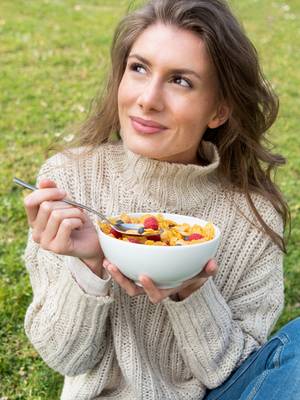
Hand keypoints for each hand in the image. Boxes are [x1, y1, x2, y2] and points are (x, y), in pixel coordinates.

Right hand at [24, 179, 103, 275]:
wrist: (92, 242)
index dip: (46, 193)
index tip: (63, 193)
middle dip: (66, 204)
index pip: (29, 201)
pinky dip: (78, 221)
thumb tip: (44, 181)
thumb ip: (53, 193)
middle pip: (46, 206)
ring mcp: (45, 243)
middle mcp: (36, 233)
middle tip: (76, 211)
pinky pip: (67, 224)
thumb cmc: (78, 222)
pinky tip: (80, 226)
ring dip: (75, 213)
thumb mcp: (66, 204)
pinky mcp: (58, 248)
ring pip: (57, 215)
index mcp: (35, 221)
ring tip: (80, 219)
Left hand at [103, 259, 217, 302]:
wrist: (185, 275)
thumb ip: (208, 270)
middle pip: (133, 290)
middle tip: (112, 266)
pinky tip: (112, 250)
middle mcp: (152, 288)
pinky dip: (119, 262)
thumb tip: (213, 264)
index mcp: (166, 290)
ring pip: (126, 282)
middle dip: (122, 280)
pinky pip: (127, 269)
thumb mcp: (202, 273)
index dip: (149, 288)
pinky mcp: (138, 271)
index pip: (155, 295)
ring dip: (116, 272)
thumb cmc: (193, 275)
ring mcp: (143, 280)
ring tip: (107, 260)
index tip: (144, 276)